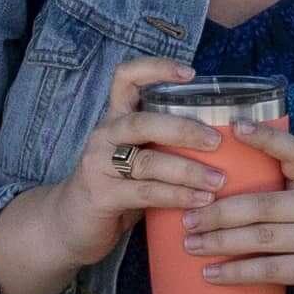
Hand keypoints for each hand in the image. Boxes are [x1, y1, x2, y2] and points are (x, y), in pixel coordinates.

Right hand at [0, 58, 219, 293]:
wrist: (70, 225)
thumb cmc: (115, 189)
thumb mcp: (136, 159)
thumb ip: (164, 146)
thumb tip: (223, 142)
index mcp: (115, 119)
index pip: (126, 78)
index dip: (156, 69)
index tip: (190, 73)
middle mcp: (104, 135)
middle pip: (143, 122)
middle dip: (183, 129)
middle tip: (216, 141)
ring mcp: (98, 165)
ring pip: (147, 161)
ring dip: (187, 170)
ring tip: (218, 180)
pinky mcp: (101, 195)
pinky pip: (145, 192)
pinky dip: (177, 196)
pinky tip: (200, 200)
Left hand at [180, 106, 293, 293]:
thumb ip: (283, 206)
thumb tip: (221, 202)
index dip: (267, 137)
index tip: (234, 126)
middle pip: (262, 203)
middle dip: (219, 210)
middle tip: (186, 217)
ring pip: (262, 236)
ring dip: (220, 241)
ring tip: (191, 245)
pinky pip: (270, 268)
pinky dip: (237, 271)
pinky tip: (212, 275)